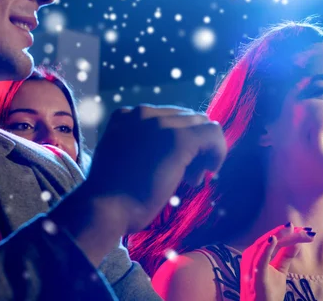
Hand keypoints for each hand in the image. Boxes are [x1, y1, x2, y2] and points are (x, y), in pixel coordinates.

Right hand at [84, 105, 226, 232]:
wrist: (104, 209)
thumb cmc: (114, 194)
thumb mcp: (125, 158)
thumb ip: (145, 146)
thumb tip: (177, 150)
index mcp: (128, 115)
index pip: (171, 118)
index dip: (179, 141)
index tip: (176, 168)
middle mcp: (143, 112)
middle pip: (188, 119)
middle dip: (193, 146)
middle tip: (188, 176)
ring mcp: (161, 123)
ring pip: (203, 124)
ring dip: (204, 150)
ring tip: (192, 178)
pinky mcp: (178, 139)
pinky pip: (213, 134)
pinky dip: (218, 151)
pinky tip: (211, 170)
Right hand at [240, 224, 314, 300]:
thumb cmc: (269, 292)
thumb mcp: (280, 270)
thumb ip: (286, 256)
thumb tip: (297, 242)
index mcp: (256, 256)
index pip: (271, 240)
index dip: (285, 233)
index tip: (303, 230)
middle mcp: (251, 258)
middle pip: (268, 239)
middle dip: (285, 232)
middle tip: (303, 230)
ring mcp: (251, 266)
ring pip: (264, 245)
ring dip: (279, 236)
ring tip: (292, 229)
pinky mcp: (255, 276)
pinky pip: (259, 260)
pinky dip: (266, 248)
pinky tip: (273, 239)